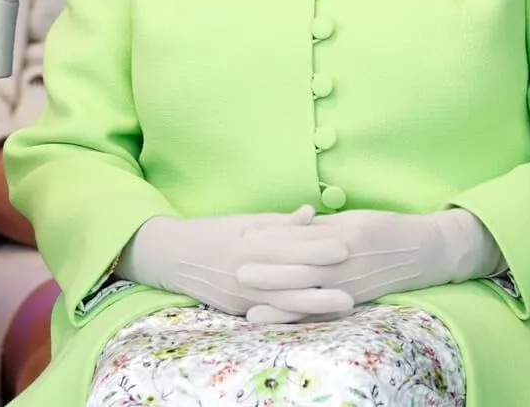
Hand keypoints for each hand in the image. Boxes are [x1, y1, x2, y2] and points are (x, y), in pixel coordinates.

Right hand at [116, 205, 353, 319]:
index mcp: (249, 243)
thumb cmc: (213, 232)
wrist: (174, 256)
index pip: (289, 246)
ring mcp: (243, 294)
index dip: (318, 246)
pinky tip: (318, 316)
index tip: (345, 244)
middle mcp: (247, 271)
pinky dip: (297, 314)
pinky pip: (273, 314)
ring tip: (346, 303)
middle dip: (325, 277)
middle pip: (291, 276)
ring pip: (286, 301)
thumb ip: (279, 222)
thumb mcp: (244, 221)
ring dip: (318, 303)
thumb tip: (311, 213)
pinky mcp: (240, 310)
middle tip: (354, 276)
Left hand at [240, 208, 503, 323]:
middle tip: (237, 273)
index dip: (272, 240)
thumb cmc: (383, 228)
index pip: (301, 239)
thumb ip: (320, 227)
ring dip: (280, 307)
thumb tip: (288, 225)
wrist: (424, 250)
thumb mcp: (351, 219)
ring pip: (311, 298)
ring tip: (251, 312)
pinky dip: (304, 322)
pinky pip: (326, 314)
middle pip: (301, 271)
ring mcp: (350, 286)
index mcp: (341, 236)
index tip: (245, 240)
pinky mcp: (356, 302)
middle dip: (269, 274)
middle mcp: (344, 263)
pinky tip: (286, 328)